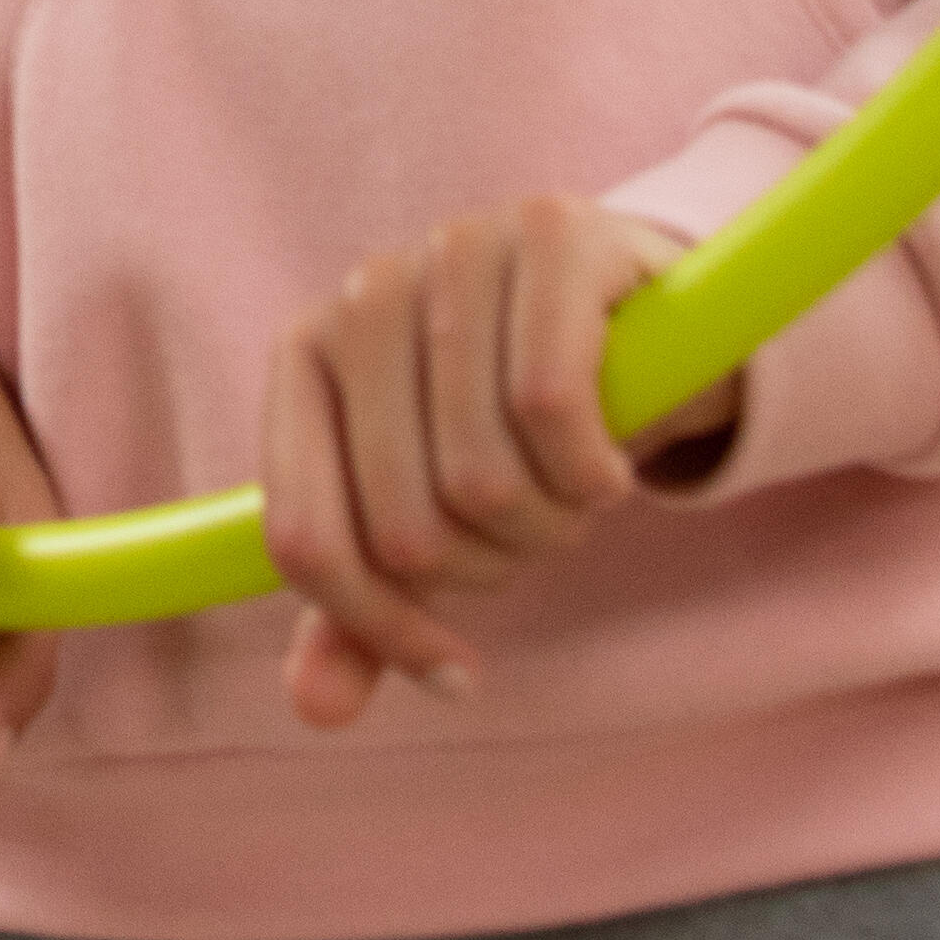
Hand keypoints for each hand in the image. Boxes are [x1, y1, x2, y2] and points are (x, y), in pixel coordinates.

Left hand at [254, 194, 723, 727]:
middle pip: (406, 530)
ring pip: (482, 479)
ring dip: (550, 524)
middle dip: (489, 570)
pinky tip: (607, 463)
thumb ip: (366, 613)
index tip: (456, 668)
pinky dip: (593, 472)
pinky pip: (550, 408)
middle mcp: (362, 294)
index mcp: (305, 360)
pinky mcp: (546, 231)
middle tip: (533, 532)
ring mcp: (451, 249)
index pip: (304, 541)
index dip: (382, 629)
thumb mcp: (437, 517)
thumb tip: (317, 708)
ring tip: (571, 490)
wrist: (635, 318)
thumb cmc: (510, 427)